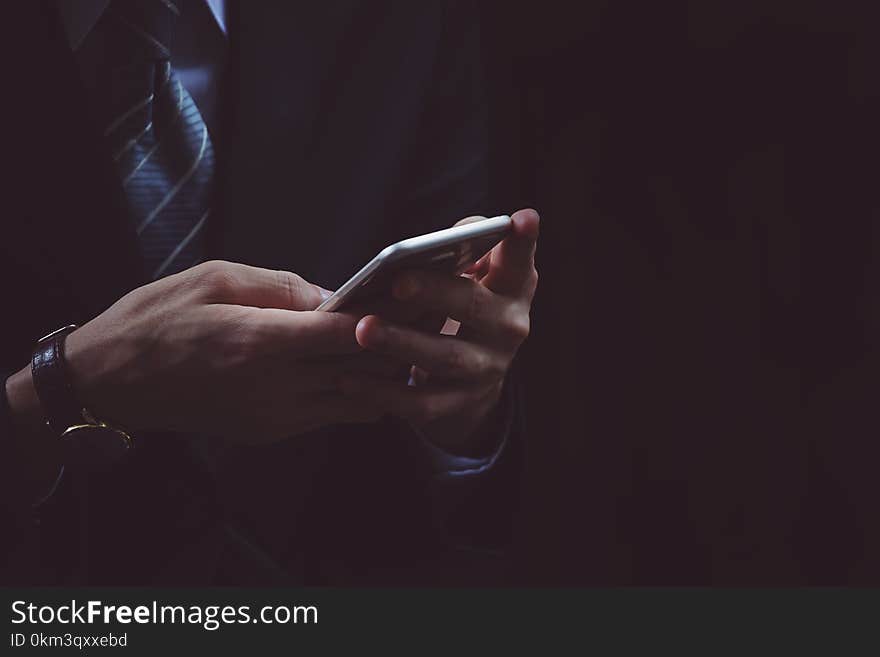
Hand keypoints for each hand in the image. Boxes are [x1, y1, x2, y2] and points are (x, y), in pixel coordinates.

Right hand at [58, 261, 383, 442]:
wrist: (110, 382)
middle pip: (359, 370)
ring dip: (383, 376)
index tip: (414, 299)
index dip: (387, 316)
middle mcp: (271, 386)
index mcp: (257, 341)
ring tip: (405, 347)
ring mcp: (272, 416)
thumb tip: (333, 297)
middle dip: (398, 345)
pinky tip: (364, 371)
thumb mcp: (214, 279)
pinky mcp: (268, 432)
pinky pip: (330, 416)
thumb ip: (281, 287)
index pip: (344, 334)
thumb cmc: (155, 319)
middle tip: (428, 321)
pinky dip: (356, 395)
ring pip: (354, 401)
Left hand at [342, 209, 539, 452]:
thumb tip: (443, 237)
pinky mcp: (460, 404)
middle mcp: (508, 329)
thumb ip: (464, 244)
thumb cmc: (464, 305)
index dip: (522, 242)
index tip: (522, 219)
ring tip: (363, 329)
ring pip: (445, 357)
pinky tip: (348, 379)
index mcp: (513, 289)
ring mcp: (486, 369)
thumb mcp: (476, 275)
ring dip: (402, 343)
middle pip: (474, 307)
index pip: (519, 261)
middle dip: (436, 293)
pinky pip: (420, 402)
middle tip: (398, 281)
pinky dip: (383, 392)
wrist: (473, 380)